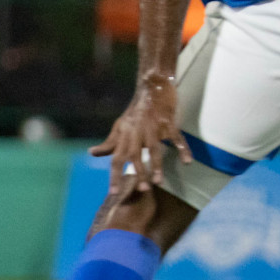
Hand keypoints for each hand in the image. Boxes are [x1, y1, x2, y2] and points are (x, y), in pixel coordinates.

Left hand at [89, 76, 191, 198]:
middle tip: (142, 190)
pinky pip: (176, 136)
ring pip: (153, 148)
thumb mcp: (119, 127)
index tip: (113, 193)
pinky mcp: (167, 121)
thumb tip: (92, 153)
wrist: (150, 86)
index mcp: (124, 135)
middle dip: (138, 172)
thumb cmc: (135, 111)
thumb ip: (109, 143)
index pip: (116, 157)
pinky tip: (187, 161)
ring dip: (156, 165)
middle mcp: (136, 132)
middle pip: (134, 154)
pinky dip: (182, 148)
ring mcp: (152, 126)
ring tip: (158, 181)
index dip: (114, 175)